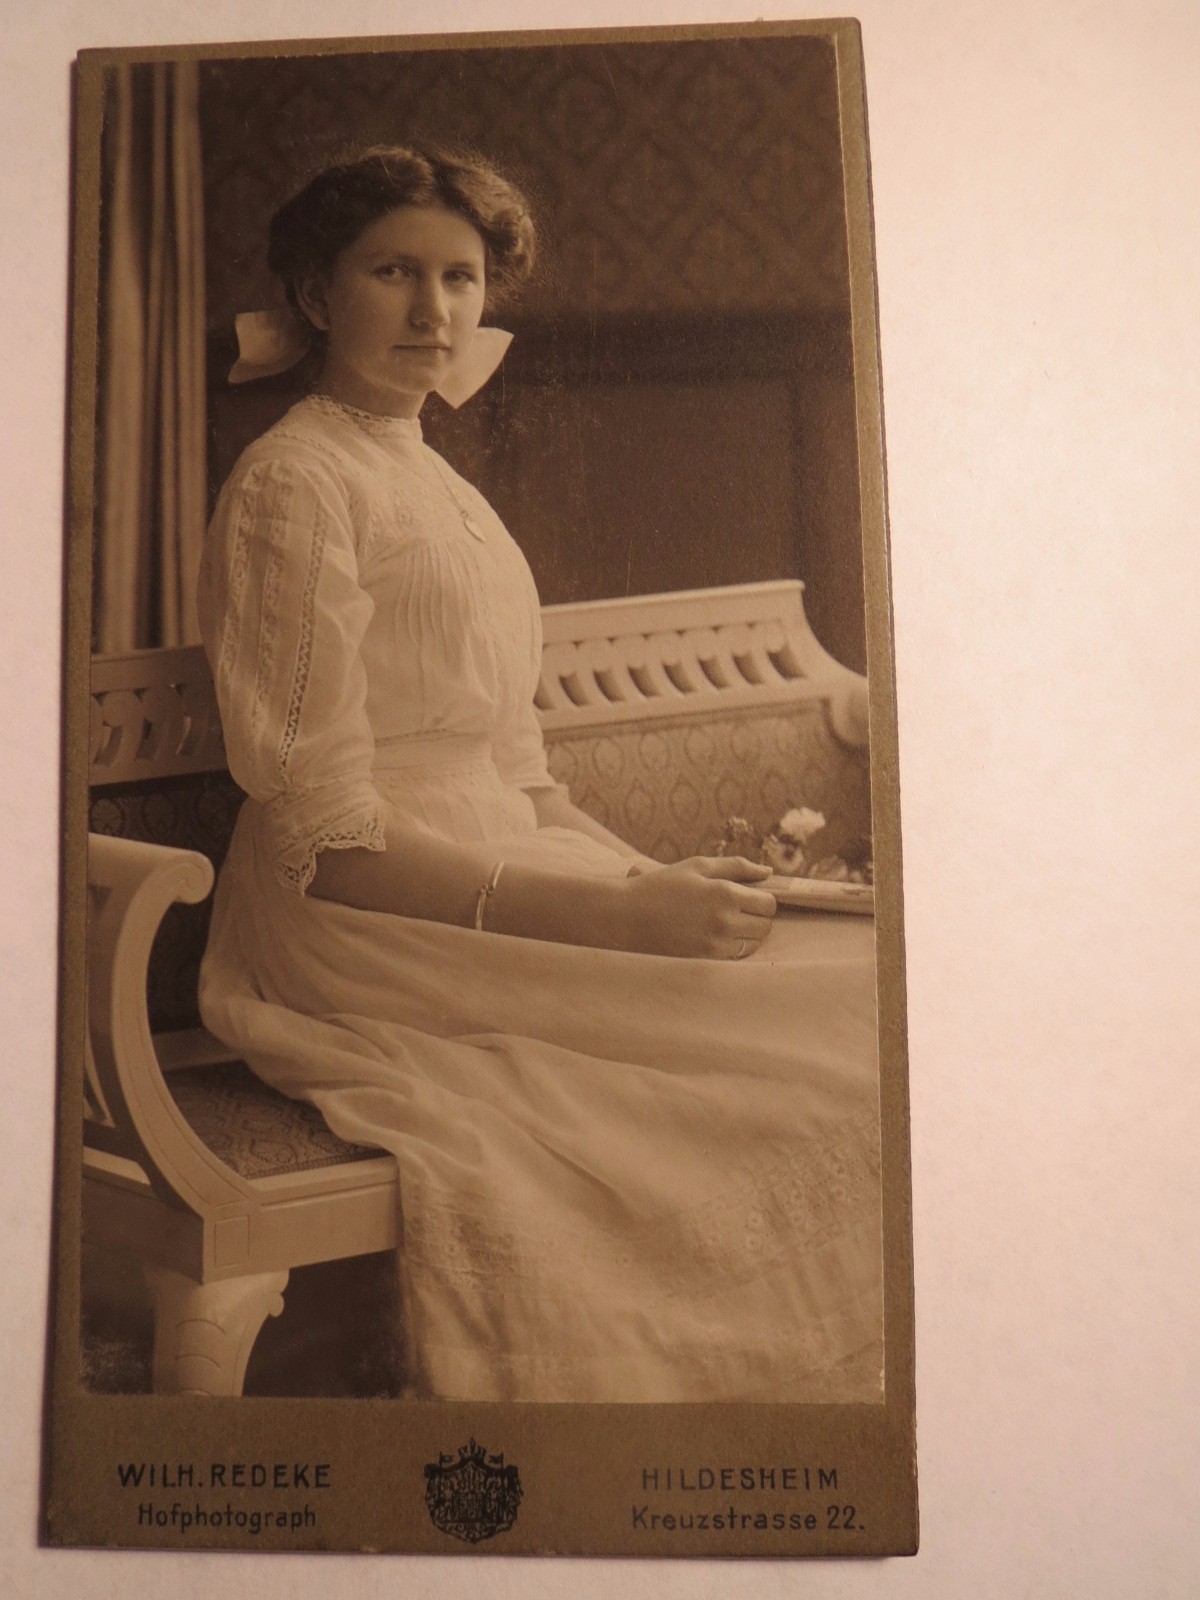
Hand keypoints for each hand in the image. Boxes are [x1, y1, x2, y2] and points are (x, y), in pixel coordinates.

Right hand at [619, 856, 776, 958]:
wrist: (625, 918)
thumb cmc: (661, 887)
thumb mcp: (697, 867)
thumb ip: (737, 866)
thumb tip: (769, 872)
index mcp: (725, 893)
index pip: (769, 903)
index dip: (762, 899)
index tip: (748, 897)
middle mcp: (725, 921)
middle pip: (765, 926)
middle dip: (756, 917)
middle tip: (735, 910)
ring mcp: (715, 946)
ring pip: (752, 945)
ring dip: (745, 935)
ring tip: (721, 924)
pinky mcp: (705, 963)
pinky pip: (734, 958)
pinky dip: (729, 949)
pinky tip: (711, 938)